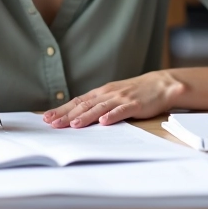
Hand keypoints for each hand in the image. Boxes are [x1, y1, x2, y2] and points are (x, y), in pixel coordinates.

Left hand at [42, 71, 183, 127]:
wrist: (160, 84)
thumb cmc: (134, 92)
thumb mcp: (113, 96)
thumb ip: (98, 104)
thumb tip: (77, 114)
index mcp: (101, 92)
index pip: (77, 101)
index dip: (61, 109)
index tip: (47, 117)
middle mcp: (108, 94)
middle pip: (84, 105)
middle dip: (66, 115)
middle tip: (52, 123)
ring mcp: (121, 98)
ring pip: (99, 108)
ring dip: (85, 117)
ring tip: (73, 124)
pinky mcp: (134, 104)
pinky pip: (122, 111)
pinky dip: (112, 116)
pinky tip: (104, 122)